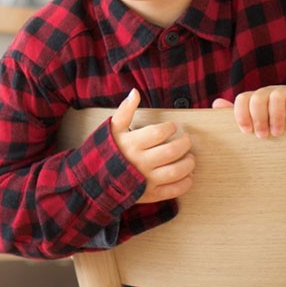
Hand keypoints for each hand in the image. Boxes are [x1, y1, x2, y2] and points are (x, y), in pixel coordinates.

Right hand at [110, 89, 194, 203]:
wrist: (95, 179)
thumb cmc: (107, 150)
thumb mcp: (113, 128)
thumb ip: (125, 110)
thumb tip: (135, 92)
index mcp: (132, 144)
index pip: (158, 133)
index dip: (170, 127)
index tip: (173, 126)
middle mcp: (140, 162)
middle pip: (171, 152)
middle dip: (184, 144)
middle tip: (187, 140)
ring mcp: (145, 180)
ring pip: (174, 172)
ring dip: (188, 164)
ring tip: (190, 158)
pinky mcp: (150, 194)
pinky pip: (172, 191)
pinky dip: (185, 184)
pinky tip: (188, 176)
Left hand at [212, 85, 285, 137]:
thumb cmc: (273, 124)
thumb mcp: (255, 122)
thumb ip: (238, 114)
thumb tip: (216, 103)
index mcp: (253, 98)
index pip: (242, 99)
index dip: (241, 115)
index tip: (247, 131)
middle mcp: (267, 92)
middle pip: (257, 99)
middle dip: (259, 119)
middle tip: (263, 136)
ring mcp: (284, 91)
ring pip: (276, 96)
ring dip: (276, 116)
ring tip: (278, 132)